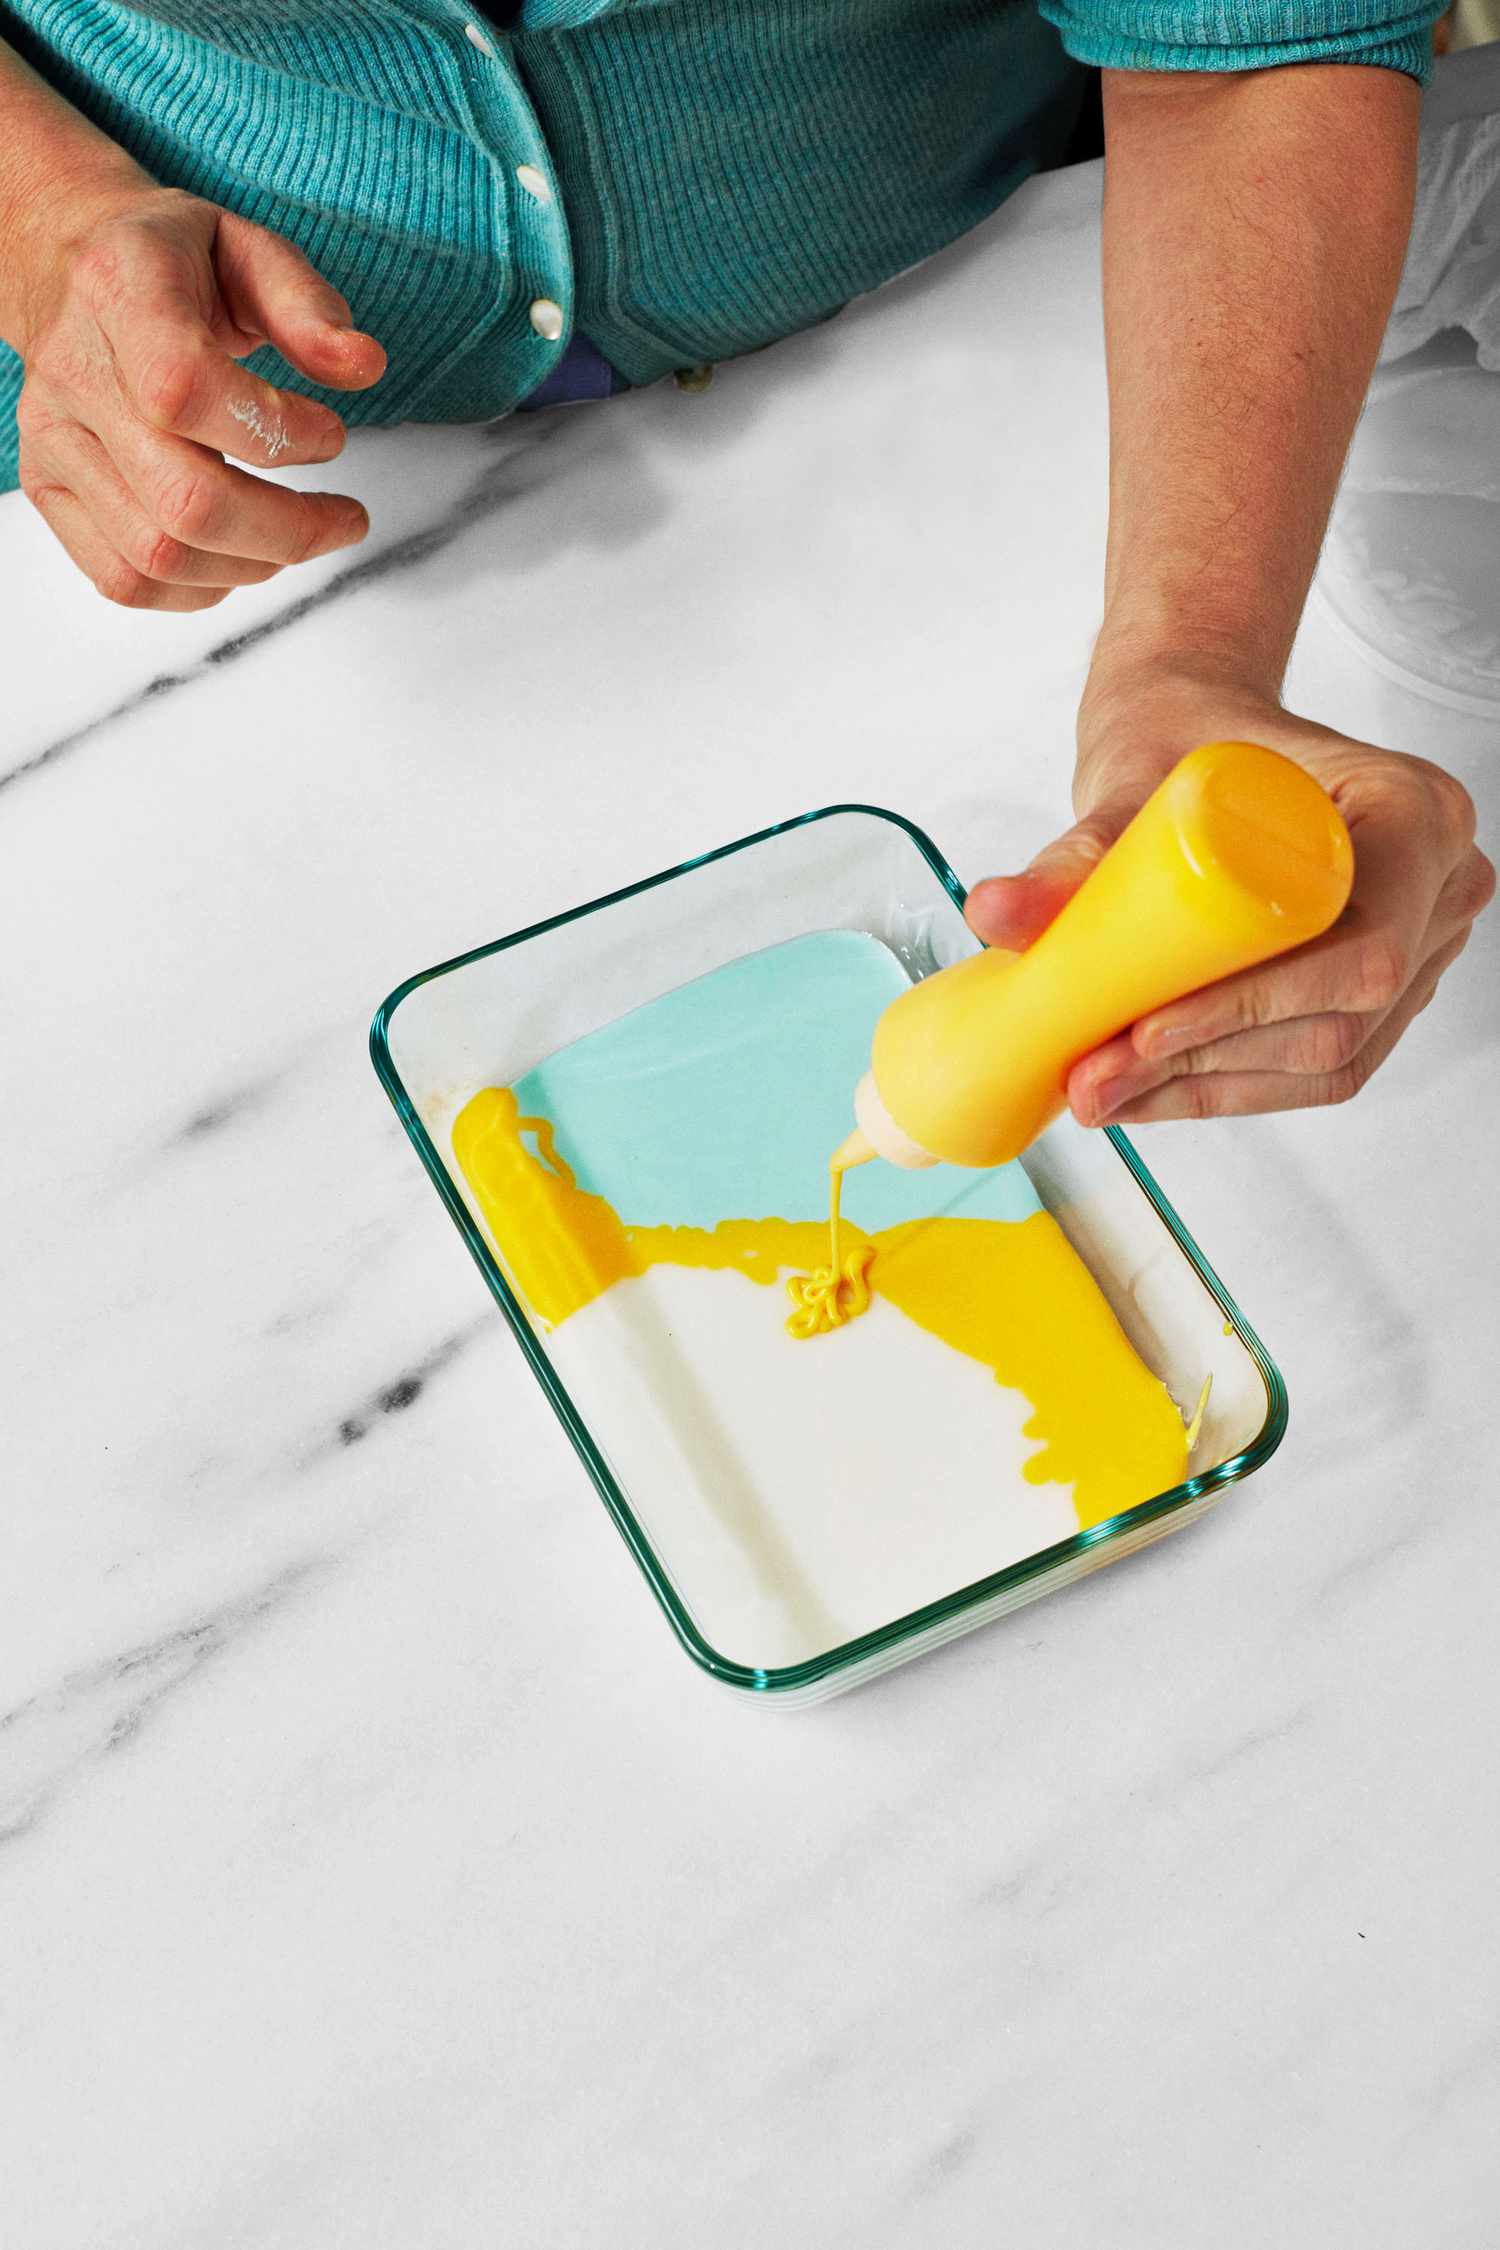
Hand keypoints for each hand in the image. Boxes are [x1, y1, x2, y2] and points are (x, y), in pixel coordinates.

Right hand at [12, 183, 385, 610]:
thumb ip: (306, 306)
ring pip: (158, 555)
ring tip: (298, 533)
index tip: (333, 436)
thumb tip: (362, 365)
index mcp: (119, 293)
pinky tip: (242, 554)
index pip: (184, 389)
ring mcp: (54, 440)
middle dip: (289, 529)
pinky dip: (201, 588)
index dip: (276, 434)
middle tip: (345, 520)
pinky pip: (124, 579)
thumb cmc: (167, 262)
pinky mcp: (48, 488)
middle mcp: (74, 373)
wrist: (69, 266)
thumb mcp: (246, 246)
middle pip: (184, 499)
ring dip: (254, 564)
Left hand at [965, 689, 1493, 1125]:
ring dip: (1207, 1090)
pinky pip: (1316, 1063)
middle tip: (1094, 1080)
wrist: (1197, 734)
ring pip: (1330, 1059)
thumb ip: (1071, 857)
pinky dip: (1227, 1086)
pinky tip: (1144, 1093)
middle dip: (1208, 1064)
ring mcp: (1421, 944)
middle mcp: (1440, 883)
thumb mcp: (1127, 785)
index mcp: (1411, 812)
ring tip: (1100, 1092)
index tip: (1143, 1030)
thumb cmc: (1187, 739)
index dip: (1252, 1009)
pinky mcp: (1384, 991)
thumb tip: (992, 914)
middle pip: (1340, 1020)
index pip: (1358, 951)